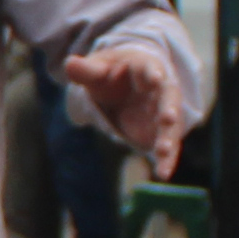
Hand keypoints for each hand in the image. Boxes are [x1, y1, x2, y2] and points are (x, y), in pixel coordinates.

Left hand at [60, 41, 193, 178]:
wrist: (124, 84)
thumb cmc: (112, 72)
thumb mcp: (98, 68)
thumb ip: (87, 70)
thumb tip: (68, 63)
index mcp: (145, 67)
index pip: (150, 68)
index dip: (151, 73)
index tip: (154, 78)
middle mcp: (161, 89)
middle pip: (168, 98)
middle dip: (168, 108)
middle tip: (167, 118)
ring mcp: (163, 112)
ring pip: (170, 126)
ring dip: (168, 138)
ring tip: (163, 152)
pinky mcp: (161, 132)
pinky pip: (166, 146)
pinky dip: (166, 160)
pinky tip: (163, 174)